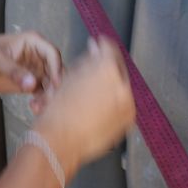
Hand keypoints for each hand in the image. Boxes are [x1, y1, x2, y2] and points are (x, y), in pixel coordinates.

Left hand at [0, 32, 60, 109]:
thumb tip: (31, 83)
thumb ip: (14, 71)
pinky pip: (42, 93)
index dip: (56, 69)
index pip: (52, 54)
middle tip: (48, 101)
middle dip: (54, 87)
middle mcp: (37, 56)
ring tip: (38, 107)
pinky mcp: (29, 82)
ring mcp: (34, 70)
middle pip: (55, 71)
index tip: (56, 84)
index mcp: (33, 42)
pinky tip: (35, 108)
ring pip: (51, 84)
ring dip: (48, 96)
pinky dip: (42, 101)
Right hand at [28, 37, 134, 174]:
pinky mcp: (126, 121)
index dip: (100, 45)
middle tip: (93, 68)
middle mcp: (122, 86)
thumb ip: (88, 59)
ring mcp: (127, 105)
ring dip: (110, 84)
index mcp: (108, 70)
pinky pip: (122, 105)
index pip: (109, 48)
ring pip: (120, 87)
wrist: (60, 141)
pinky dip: (112, 101)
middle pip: (117, 68)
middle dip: (106, 66)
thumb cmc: (60, 112)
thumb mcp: (70, 76)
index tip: (96, 45)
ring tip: (92, 91)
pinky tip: (96, 105)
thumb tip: (95, 50)